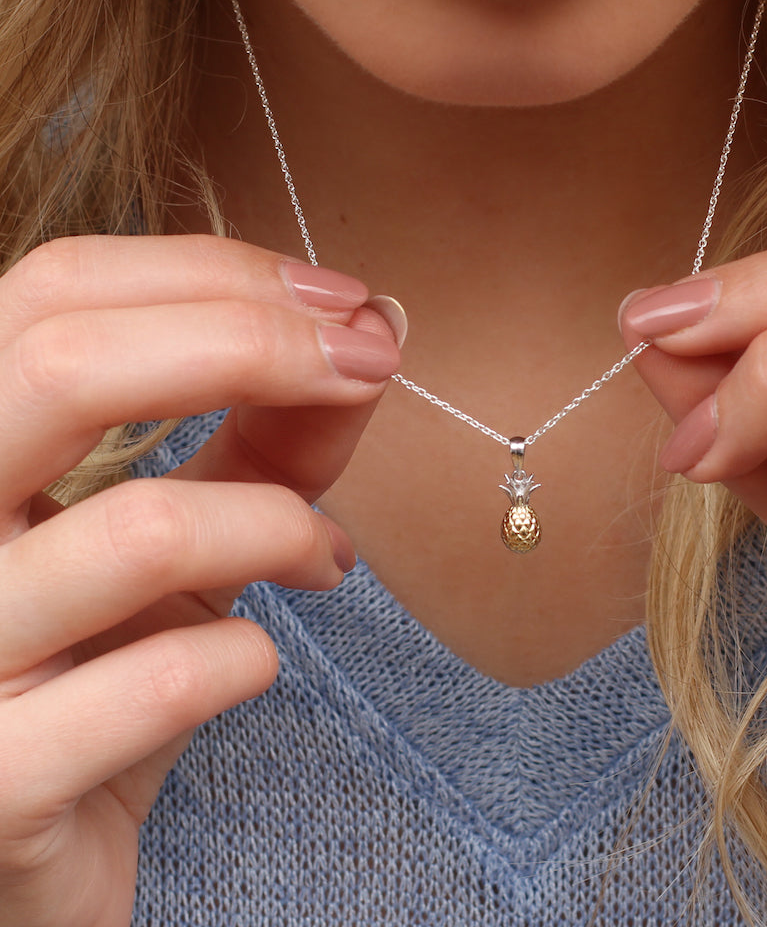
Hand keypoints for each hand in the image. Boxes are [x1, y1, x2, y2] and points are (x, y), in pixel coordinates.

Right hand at [0, 235, 399, 926]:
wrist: (33, 852)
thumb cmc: (105, 667)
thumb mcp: (181, 542)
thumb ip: (264, 441)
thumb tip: (371, 333)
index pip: (59, 291)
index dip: (217, 274)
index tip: (344, 304)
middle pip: (64, 364)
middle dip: (251, 343)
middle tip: (367, 362)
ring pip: (141, 529)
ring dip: (279, 525)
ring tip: (326, 554)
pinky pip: (158, 684)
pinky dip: (249, 659)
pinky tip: (262, 664)